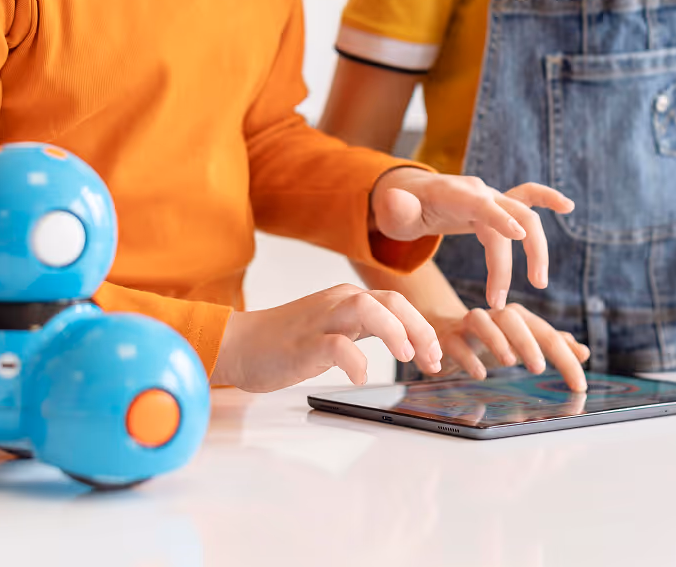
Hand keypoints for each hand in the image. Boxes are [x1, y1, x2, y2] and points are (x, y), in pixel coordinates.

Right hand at [210, 284, 442, 391]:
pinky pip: (336, 345)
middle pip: (390, 300)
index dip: (422, 327)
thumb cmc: (287, 340)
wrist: (239, 344)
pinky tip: (361, 377)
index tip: (435, 356)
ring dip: (394, 331)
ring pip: (366, 308)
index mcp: (347, 298)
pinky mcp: (304, 344)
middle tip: (433, 358)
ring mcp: (320, 321)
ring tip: (406, 357)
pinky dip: (355, 361)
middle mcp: (337, 303)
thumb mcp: (334, 327)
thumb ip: (365, 328)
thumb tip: (406, 341)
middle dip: (419, 328)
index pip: (395, 303)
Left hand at [371, 169, 573, 308]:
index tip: (518, 238)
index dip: (500, 218)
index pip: (481, 205)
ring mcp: (490, 198)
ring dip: (535, 250)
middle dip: (515, 257)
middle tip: (502, 300)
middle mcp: (478, 192)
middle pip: (511, 217)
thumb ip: (396, 209)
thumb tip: (398, 202)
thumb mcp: (391, 212)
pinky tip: (568, 206)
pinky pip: (527, 199)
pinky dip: (548, 199)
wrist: (406, 195)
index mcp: (454, 194)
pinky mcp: (497, 206)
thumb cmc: (399, 208)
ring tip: (536, 285)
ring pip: (525, 218)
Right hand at [425, 303, 589, 391]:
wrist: (446, 332)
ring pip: (480, 320)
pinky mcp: (448, 338)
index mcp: (517, 318)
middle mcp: (494, 316)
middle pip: (512, 318)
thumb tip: (583, 352)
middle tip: (540, 368)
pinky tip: (479, 374)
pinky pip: (455, 342)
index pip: (545, 333)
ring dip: (496, 340)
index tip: (579, 385)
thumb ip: (551, 345)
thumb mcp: (522, 343)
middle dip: (527, 341)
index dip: (566, 358)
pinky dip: (467, 356)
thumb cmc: (491, 339)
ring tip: (509, 363)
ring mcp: (468, 325)